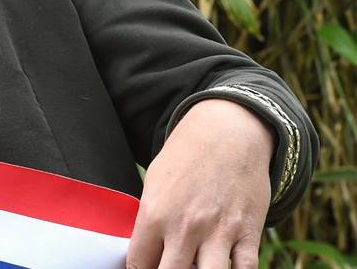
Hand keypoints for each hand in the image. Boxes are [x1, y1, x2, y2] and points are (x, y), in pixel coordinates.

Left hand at [126, 98, 273, 268]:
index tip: (146, 267)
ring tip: (196, 267)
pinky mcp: (248, 233)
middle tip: (171, 266)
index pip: (139, 264)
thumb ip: (149, 221)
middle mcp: (185, 228)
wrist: (228, 132)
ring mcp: (219, 232)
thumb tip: (146, 252)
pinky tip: (226, 268)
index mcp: (155, 215)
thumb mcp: (154, 183)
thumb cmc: (186, 157)